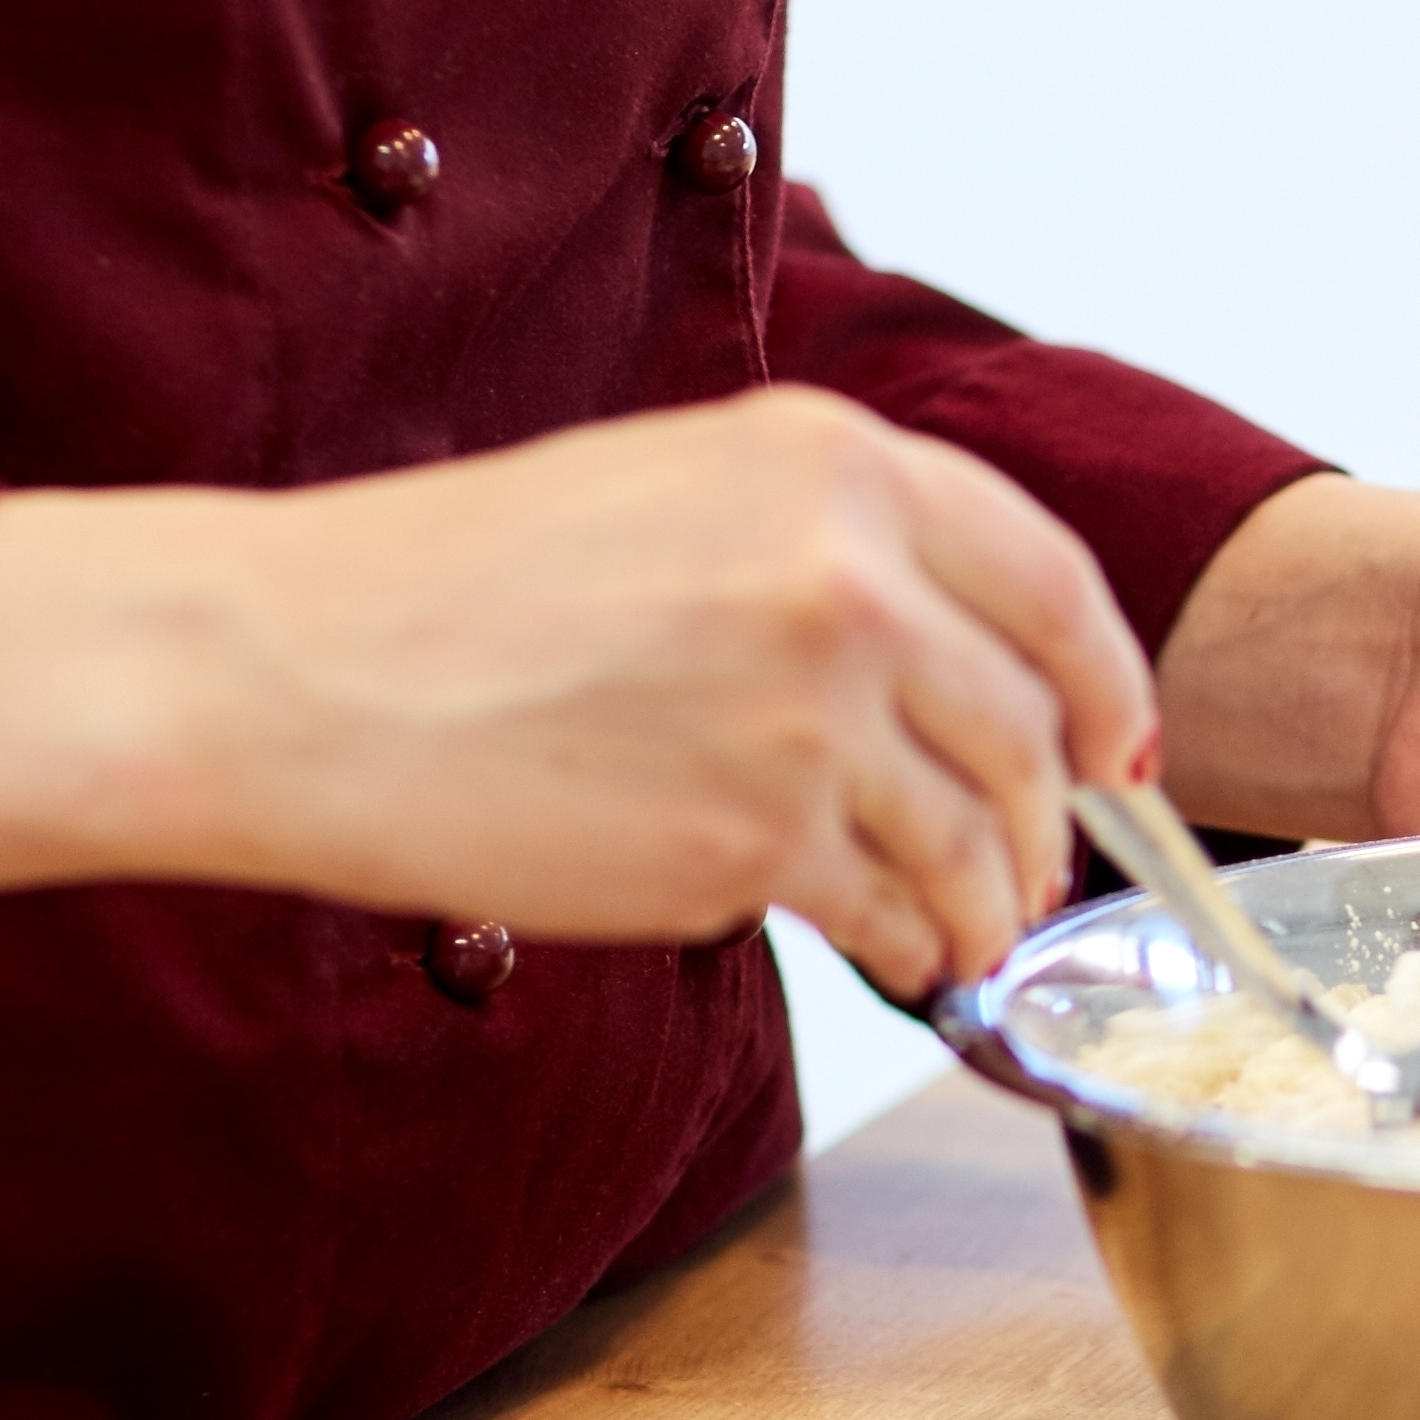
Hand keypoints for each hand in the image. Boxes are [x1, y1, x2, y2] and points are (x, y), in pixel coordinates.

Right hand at [0, 386, 1156, 994]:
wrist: (298, 671)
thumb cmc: (458, 586)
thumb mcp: (673, 489)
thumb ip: (829, 549)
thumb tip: (954, 661)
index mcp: (836, 463)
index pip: (1051, 581)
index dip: (1106, 679)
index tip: (1120, 744)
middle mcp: (851, 577)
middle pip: (1029, 727)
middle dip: (1049, 814)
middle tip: (1040, 863)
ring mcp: (814, 716)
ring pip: (977, 837)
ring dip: (991, 900)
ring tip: (972, 930)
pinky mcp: (758, 844)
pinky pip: (891, 913)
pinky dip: (913, 946)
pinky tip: (901, 955)